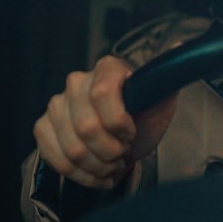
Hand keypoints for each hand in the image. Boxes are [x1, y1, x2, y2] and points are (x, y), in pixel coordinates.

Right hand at [34, 56, 175, 188]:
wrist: (126, 132)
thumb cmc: (143, 113)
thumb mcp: (161, 98)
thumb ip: (166, 76)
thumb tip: (178, 47)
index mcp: (106, 69)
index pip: (103, 93)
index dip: (118, 121)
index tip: (132, 133)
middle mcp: (77, 82)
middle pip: (86, 127)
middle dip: (110, 151)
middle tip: (123, 154)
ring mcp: (57, 105)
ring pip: (72, 148)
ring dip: (98, 167)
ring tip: (112, 166)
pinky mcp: (44, 127)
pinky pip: (55, 158)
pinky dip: (80, 175)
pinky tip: (96, 173)